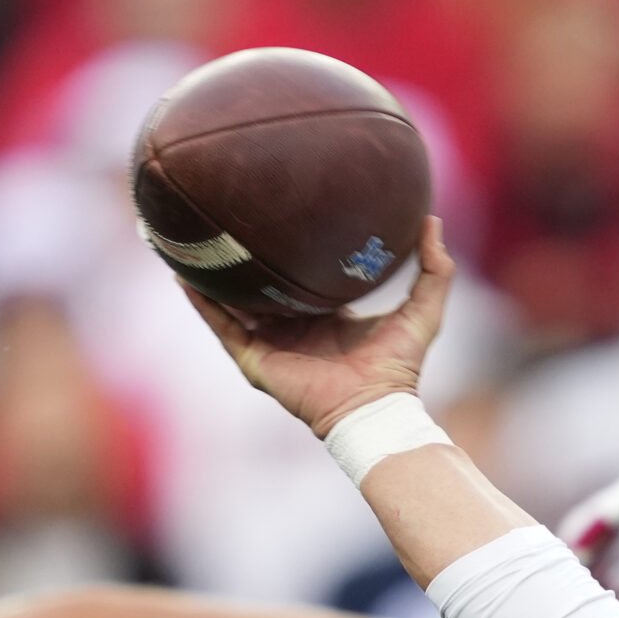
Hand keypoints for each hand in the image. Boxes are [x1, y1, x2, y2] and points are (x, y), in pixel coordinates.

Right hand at [183, 216, 454, 437]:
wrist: (374, 406)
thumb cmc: (399, 365)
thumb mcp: (422, 310)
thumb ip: (434, 269)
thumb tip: (432, 221)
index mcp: (324, 312)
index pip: (301, 273)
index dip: (290, 246)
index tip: (280, 211)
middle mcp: (293, 325)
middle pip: (261, 284)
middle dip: (243, 255)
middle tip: (226, 213)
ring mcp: (270, 341)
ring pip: (232, 301)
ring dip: (211, 273)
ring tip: (190, 236)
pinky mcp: (254, 358)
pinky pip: (221, 325)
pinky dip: (202, 302)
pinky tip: (184, 274)